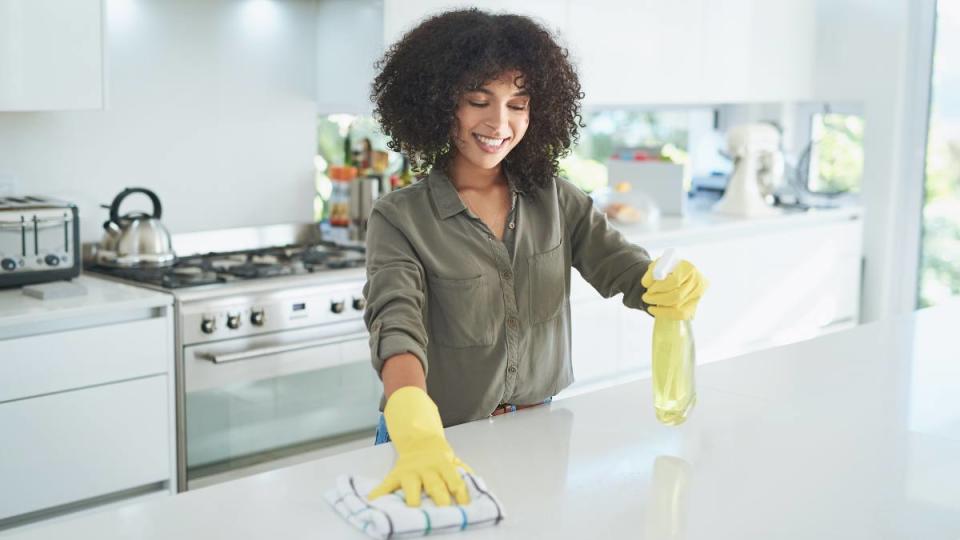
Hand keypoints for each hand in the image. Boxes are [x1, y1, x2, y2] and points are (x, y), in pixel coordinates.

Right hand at [368, 386, 472, 506]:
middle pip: (434, 484)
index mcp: (443, 464)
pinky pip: (386, 484)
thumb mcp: (454, 460)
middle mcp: (427, 469)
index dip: (460, 492)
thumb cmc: (440, 458)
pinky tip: (373, 501)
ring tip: (413, 508)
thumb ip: (464, 471)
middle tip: (443, 510)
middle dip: (439, 497)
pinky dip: (378, 492)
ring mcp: (410, 472)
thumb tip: (477, 485)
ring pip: (411, 485)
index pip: (454, 479)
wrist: (419, 441)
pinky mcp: (396, 474)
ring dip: (412, 497)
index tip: (465, 506)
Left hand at [640, 258, 706, 319]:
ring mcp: (698, 296)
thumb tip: (646, 283)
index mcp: (690, 268)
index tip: (648, 289)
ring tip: (650, 302)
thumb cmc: (667, 269)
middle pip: (677, 296)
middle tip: (645, 297)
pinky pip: (681, 315)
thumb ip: (652, 272)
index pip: (675, 281)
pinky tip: (655, 310)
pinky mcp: (695, 306)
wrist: (678, 275)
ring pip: (678, 307)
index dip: (660, 287)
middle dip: (657, 298)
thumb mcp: (658, 264)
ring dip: (660, 307)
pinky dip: (666, 314)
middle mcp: (698, 282)